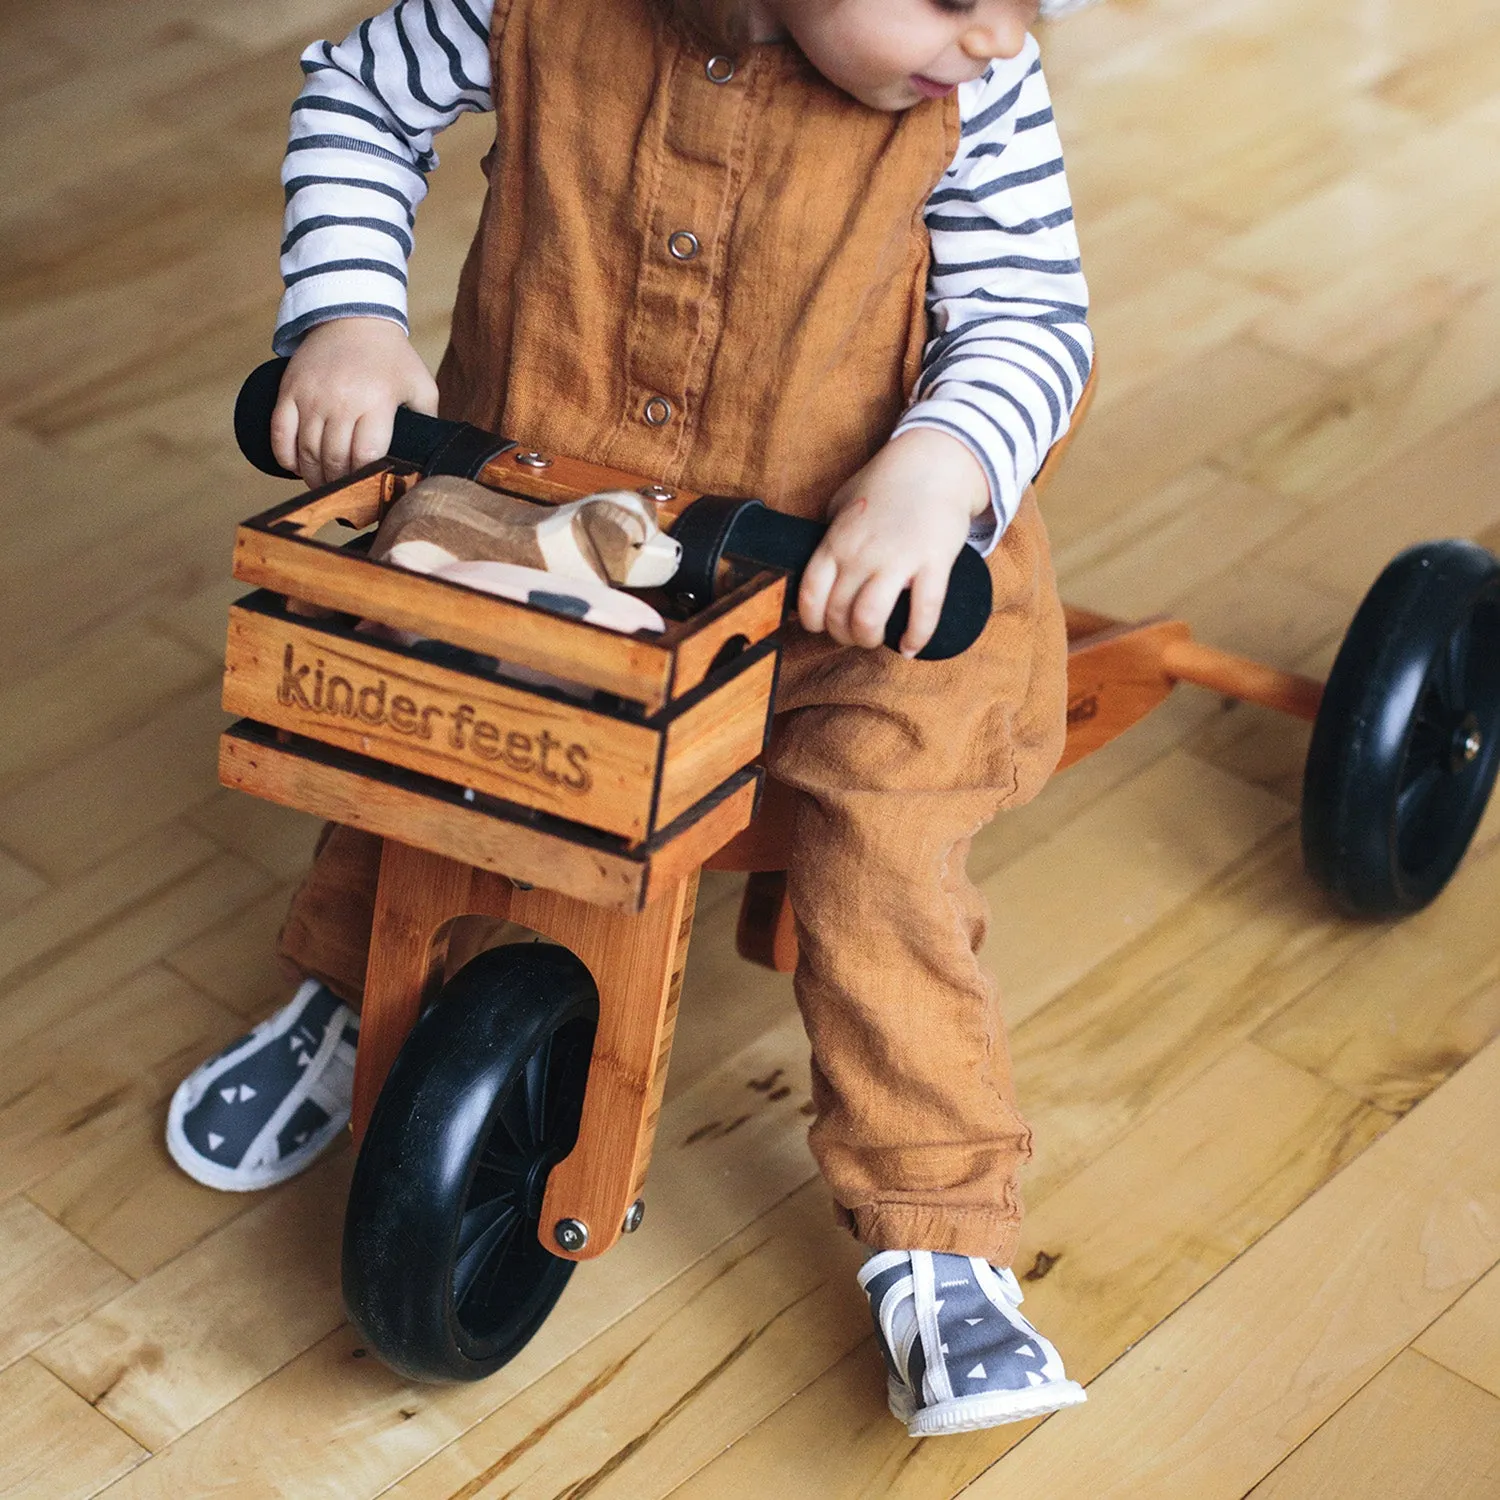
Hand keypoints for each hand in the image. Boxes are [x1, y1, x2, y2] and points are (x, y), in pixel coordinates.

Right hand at [269, 318, 438, 488]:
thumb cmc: (391, 356)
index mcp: (376, 402)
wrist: (352, 315)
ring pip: (306, 451)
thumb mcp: (421, 385)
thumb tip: (432, 458)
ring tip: (325, 485)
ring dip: (314, 477)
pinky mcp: (289, 389)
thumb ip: (428, 421)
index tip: (370, 489)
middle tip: (346, 493)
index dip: (366, 479)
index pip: (366, 456)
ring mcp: (311, 395)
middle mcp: (341, 400)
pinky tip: (296, 467)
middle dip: (340, 484)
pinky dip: (285, 457)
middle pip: (335, 459)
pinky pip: (279, 432)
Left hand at [797, 429, 990, 656]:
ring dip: (869, 639)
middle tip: (856, 633)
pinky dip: (916, 638)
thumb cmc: (887, 483)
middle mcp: (860, 554)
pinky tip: (911, 648)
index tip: (823, 626)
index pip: (809, 597)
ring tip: (878, 639)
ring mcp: (896, 559)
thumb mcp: (843, 503)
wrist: (934, 462)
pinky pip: (923, 612)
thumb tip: (819, 566)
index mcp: (835, 542)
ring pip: (869, 620)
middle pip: (838, 615)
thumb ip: (830, 534)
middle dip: (844, 635)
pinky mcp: (933, 563)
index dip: (812, 622)